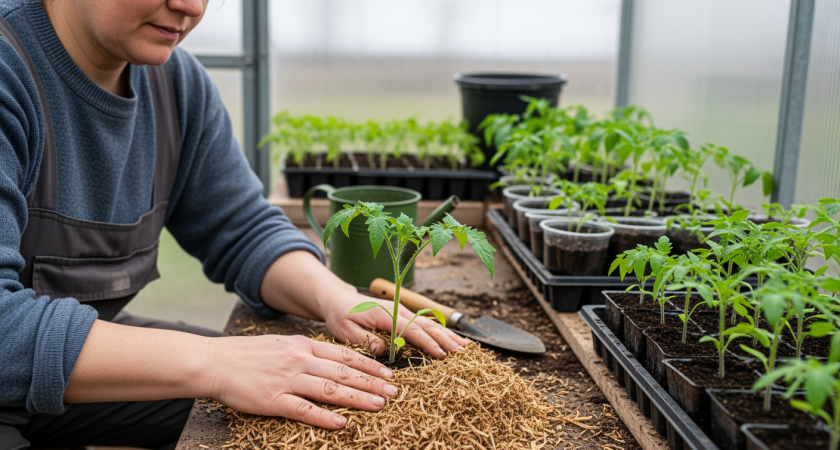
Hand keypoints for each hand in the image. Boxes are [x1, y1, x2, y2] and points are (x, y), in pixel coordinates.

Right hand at [205, 334, 397, 428]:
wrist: (215, 362)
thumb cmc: (248, 355)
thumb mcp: (283, 344)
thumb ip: (308, 351)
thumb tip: (333, 360)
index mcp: (303, 346)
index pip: (344, 355)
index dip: (369, 365)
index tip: (388, 374)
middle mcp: (300, 360)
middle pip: (343, 372)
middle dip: (372, 383)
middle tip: (394, 392)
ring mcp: (287, 380)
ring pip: (330, 389)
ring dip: (357, 398)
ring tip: (379, 405)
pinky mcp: (273, 400)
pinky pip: (303, 410)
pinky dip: (324, 417)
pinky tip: (341, 423)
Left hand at [321, 291, 470, 357]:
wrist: (337, 299)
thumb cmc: (340, 314)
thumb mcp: (345, 330)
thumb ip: (364, 339)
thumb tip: (384, 350)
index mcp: (385, 313)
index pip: (411, 329)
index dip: (428, 343)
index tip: (442, 355)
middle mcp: (398, 310)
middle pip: (427, 325)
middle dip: (446, 339)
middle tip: (463, 353)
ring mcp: (402, 312)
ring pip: (430, 324)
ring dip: (448, 335)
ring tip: (465, 347)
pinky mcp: (403, 315)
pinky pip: (425, 324)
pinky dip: (440, 332)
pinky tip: (451, 339)